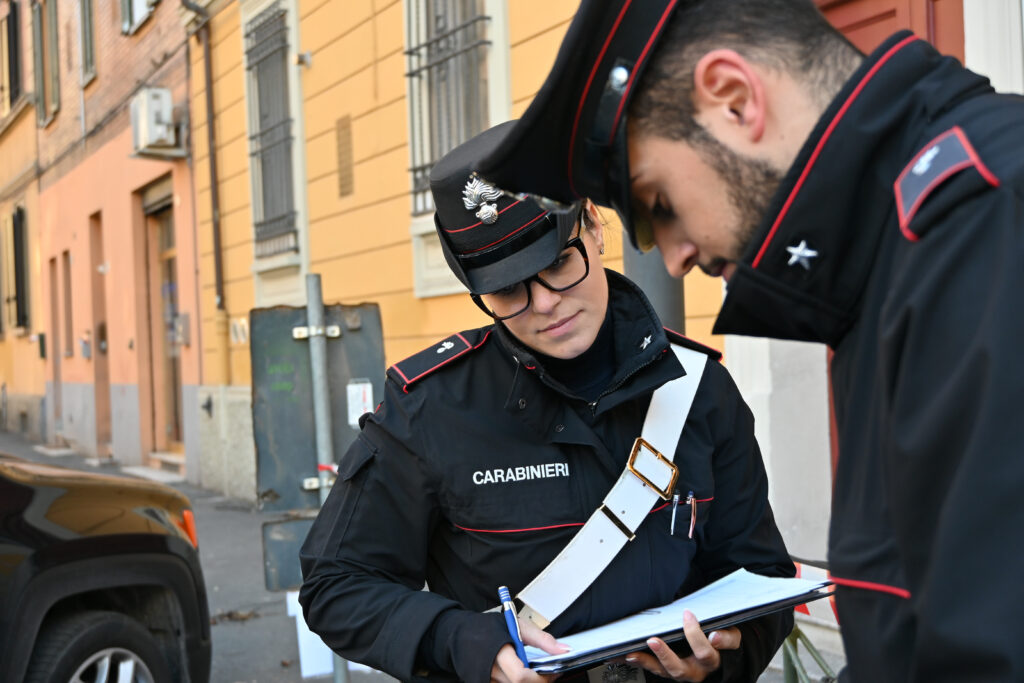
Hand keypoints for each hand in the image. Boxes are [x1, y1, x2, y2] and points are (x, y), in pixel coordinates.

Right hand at [490, 617, 568, 682]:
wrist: (464, 634)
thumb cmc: (490, 628)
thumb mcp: (519, 626)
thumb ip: (542, 639)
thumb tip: (563, 650)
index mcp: (498, 653)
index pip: (520, 676)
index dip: (540, 678)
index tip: (553, 672)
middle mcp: (491, 671)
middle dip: (538, 682)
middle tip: (548, 674)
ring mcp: (487, 680)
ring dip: (529, 682)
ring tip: (535, 671)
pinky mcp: (486, 682)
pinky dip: (519, 681)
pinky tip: (524, 674)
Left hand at [624, 610, 740, 681]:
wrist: (721, 656)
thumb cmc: (723, 642)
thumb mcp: (732, 637)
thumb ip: (727, 637)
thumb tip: (716, 637)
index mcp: (710, 661)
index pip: (705, 652)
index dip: (696, 635)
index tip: (688, 615)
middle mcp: (694, 671)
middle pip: (678, 669)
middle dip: (664, 655)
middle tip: (653, 641)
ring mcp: (679, 671)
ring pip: (661, 671)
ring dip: (645, 661)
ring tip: (631, 652)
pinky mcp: (666, 669)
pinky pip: (651, 668)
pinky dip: (638, 661)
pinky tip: (625, 656)